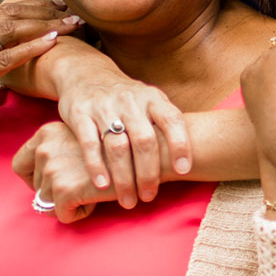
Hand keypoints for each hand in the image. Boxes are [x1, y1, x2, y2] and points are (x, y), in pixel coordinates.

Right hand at [0, 0, 81, 157]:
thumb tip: (1, 61)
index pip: (2, 12)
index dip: (32, 6)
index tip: (57, 7)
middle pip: (10, 13)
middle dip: (43, 9)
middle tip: (72, 9)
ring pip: (10, 29)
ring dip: (45, 25)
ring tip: (71, 24)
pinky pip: (4, 58)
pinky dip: (30, 48)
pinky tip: (52, 43)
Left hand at [11, 121, 115, 223]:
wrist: (149, 150)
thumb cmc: (122, 147)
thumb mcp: (83, 139)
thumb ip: (63, 150)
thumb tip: (48, 176)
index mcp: (46, 132)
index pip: (20, 165)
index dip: (34, 180)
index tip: (56, 184)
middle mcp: (44, 148)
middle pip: (36, 188)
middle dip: (59, 194)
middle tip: (87, 187)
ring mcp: (53, 168)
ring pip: (48, 203)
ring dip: (71, 203)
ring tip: (94, 190)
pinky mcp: (65, 188)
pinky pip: (62, 214)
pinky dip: (80, 213)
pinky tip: (97, 200)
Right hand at [50, 64, 192, 208]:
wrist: (87, 75)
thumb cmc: (128, 100)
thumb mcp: (151, 102)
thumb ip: (167, 125)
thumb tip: (194, 158)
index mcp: (153, 98)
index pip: (172, 120)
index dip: (180, 145)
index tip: (183, 171)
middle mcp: (130, 101)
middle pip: (144, 140)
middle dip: (148, 173)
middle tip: (149, 196)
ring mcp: (104, 106)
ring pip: (117, 146)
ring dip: (124, 177)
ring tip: (128, 200)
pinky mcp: (80, 114)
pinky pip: (90, 144)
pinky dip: (96, 167)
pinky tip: (103, 186)